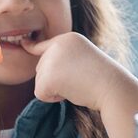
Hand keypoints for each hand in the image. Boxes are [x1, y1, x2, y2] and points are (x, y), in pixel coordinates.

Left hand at [22, 32, 137, 111]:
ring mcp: (51, 60)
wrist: (112, 87)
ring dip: (55, 89)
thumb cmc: (103, 79)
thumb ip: (66, 60)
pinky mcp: (47, 76)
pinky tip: (70, 92)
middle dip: (55, 80)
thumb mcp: (84, 60)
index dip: (32, 46)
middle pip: (41, 68)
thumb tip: (43, 72)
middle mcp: (57, 45)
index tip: (24, 43)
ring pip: (40, 81)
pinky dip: (53, 98)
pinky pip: (40, 93)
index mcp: (68, 39)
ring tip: (77, 85)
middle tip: (78, 80)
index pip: (44, 44)